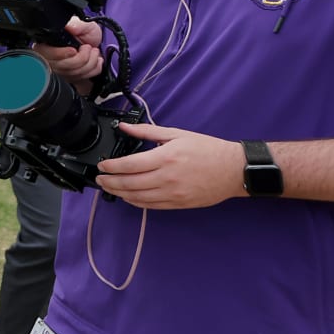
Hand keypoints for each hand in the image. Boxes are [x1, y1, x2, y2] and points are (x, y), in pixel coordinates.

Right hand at [35, 18, 103, 86]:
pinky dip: (92, 70)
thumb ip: (76, 24)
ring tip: (93, 52)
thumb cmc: (86, 33)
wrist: (95, 43)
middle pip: (59, 66)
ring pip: (71, 74)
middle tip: (87, 47)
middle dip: (80, 58)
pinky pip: (80, 79)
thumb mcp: (83, 24)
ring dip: (89, 63)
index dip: (60, 54)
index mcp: (48, 43)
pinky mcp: (69, 77)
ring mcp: (59, 69)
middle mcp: (50, 58)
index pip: (45, 53)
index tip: (73, 50)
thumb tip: (69, 26)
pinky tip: (94, 61)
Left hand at [96, 124, 244, 208]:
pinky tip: (128, 197)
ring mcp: (173, 193)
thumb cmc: (208, 150)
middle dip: (109, 182)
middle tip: (99, 179)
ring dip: (119, 193)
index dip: (111, 167)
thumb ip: (147, 132)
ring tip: (109, 188)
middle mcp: (167, 178)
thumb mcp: (177, 134)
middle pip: (129, 183)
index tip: (102, 166)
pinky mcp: (179, 204)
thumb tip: (125, 127)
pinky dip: (136, 202)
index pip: (129, 165)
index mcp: (165, 157)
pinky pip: (151, 206)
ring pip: (137, 197)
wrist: (234, 170)